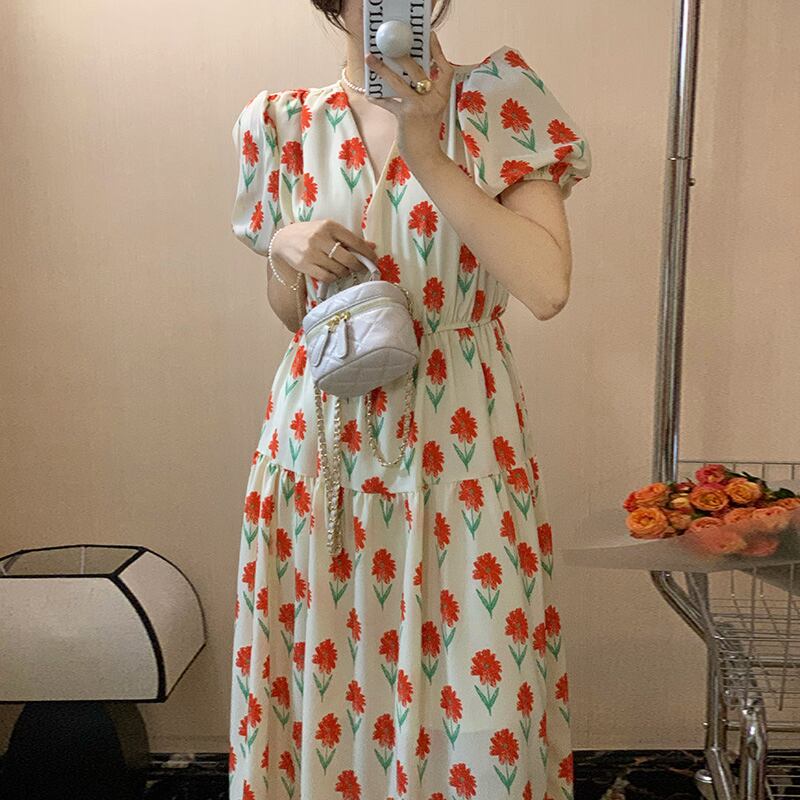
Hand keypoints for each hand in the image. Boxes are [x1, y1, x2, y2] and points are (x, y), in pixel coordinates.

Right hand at [271, 219, 378, 287]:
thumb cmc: (312, 234)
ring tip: (343, 270)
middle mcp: (321, 238)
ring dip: (344, 272)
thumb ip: (349, 238)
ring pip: (338, 269)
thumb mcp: (329, 230)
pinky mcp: (305, 265)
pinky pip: (327, 277)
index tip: (374, 260)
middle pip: (348, 258)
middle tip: (359, 269)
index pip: (355, 241)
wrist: (284, 240)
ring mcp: (312, 252)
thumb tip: (372, 246)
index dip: (367, 253)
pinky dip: (333, 278)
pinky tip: (333, 274)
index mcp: (330, 226)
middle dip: (357, 266)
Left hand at [365, 31, 454, 169]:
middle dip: (402, 55)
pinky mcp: (406, 116)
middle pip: (418, 70)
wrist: (427, 157)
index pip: (445, 69)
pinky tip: (370, 94)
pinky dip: (378, 98)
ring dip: (382, 69)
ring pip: (399, 82)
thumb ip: (424, 94)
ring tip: (370, 59)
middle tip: (390, 43)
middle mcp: (434, 98)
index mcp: (442, 95)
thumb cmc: (426, 134)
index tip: (430, 37)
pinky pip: (388, 102)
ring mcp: (420, 107)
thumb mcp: (431, 110)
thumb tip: (406, 75)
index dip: (438, 52)